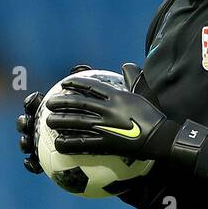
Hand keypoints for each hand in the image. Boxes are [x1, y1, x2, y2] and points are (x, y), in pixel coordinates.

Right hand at [15, 64, 92, 173]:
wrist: (101, 139)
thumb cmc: (94, 116)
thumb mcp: (93, 98)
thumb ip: (84, 82)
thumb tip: (80, 67)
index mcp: (49, 110)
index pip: (35, 103)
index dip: (31, 101)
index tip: (35, 99)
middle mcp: (41, 126)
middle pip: (26, 123)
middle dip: (22, 122)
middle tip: (25, 122)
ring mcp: (42, 144)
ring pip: (27, 143)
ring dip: (23, 142)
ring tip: (26, 143)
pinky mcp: (45, 162)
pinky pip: (35, 164)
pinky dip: (32, 164)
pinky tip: (34, 165)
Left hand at [45, 63, 181, 160]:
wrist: (160, 137)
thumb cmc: (153, 115)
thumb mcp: (144, 92)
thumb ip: (133, 77)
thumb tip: (126, 64)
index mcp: (117, 95)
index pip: (92, 86)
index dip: (75, 84)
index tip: (63, 84)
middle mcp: (109, 109)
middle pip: (80, 103)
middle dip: (62, 102)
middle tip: (49, 103)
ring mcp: (106, 126)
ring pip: (77, 122)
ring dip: (61, 121)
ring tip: (48, 121)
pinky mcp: (107, 143)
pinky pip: (84, 143)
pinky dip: (70, 142)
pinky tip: (59, 144)